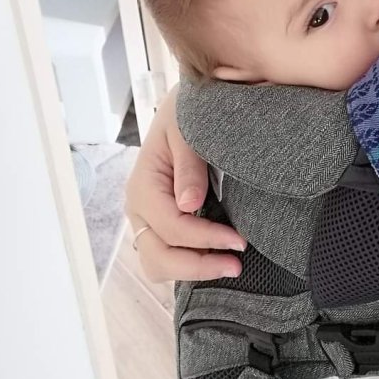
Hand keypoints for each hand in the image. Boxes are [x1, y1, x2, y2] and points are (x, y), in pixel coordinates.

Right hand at [125, 86, 245, 281]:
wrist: (182, 108)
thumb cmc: (185, 114)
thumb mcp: (186, 130)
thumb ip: (189, 166)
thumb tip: (189, 204)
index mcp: (143, 186)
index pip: (171, 226)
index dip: (206, 239)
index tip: (240, 242)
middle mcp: (139, 209)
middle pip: (158, 257)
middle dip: (198, 266)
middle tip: (236, 265)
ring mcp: (147, 219)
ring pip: (158, 264)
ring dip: (192, 270)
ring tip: (228, 265)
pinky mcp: (159, 223)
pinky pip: (167, 255)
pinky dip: (190, 262)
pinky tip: (218, 257)